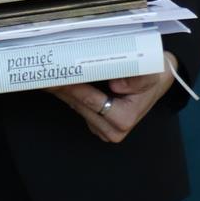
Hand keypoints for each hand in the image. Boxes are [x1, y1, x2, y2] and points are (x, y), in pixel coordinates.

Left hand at [46, 63, 174, 144]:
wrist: (157, 80)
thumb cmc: (155, 75)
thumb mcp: (153, 73)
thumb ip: (137, 80)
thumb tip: (117, 85)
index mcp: (123, 119)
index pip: (91, 101)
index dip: (72, 87)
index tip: (56, 75)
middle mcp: (111, 130)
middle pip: (78, 104)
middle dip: (60, 86)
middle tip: (42, 70)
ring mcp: (102, 129)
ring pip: (74, 105)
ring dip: (59, 89)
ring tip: (43, 72)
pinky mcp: (95, 124)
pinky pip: (77, 106)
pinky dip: (66, 92)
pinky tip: (54, 79)